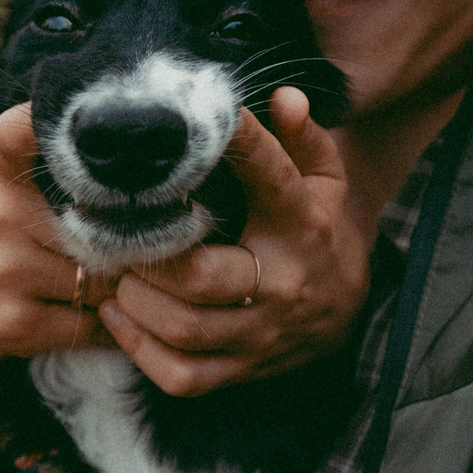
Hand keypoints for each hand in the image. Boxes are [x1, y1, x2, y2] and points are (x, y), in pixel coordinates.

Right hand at [0, 104, 115, 372]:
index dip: (52, 125)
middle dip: (130, 240)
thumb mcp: (2, 183)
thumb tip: (148, 163)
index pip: (22, 130)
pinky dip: (109, 323)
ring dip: (121, 288)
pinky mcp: (16, 323)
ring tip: (110, 283)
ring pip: (104, 279)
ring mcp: (3, 270)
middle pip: (105, 226)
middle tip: (136, 242)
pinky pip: (93, 324)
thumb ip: (55, 163)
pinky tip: (98, 315)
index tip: (96, 125)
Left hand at [101, 86, 367, 396]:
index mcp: (303, 224)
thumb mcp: (324, 179)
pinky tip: (122, 318)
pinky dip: (140, 351)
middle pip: (200, 277)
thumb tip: (283, 96)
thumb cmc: (319, 228)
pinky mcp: (242, 370)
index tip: (205, 123)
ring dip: (136, 301)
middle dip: (150, 257)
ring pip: (182, 328)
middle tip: (127, 237)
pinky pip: (181, 376)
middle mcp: (283, 283)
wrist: (350, 308)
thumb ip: (304, 136)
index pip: (270, 177)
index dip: (237, 144)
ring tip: (121, 275)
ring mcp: (261, 335)